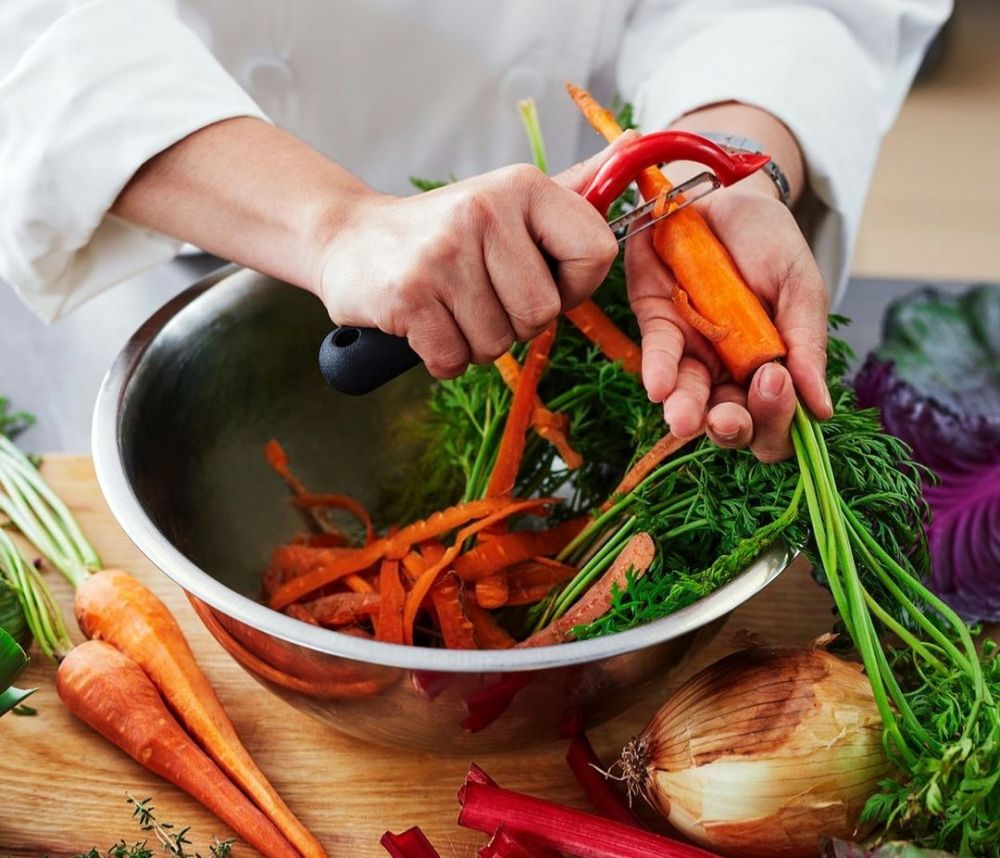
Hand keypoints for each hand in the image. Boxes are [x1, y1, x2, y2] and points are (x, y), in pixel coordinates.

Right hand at [315, 146, 624, 378]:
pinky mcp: (408, 294)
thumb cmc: (442, 233)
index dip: (572, 286)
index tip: (536, 277)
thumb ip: (573, 189)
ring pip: (498, 342)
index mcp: (523, 185)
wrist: (349, 240)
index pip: (597, 255)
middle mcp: (485, 211)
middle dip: (513, 321)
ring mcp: (443, 252)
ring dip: (474, 340)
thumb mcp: (508, 202)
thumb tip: (639, 144)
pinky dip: (441, 356)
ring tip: (448, 305)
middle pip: (544, 312)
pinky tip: (424, 322)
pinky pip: (454, 359)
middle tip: (477, 293)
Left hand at [626, 183, 832, 461]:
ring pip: (688, 399)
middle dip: (732, 427)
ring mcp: (693, 352)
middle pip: (731, 423)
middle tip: (731, 416)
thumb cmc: (769, 244)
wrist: (730, 195)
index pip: (777, 422)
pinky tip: (660, 387)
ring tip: (685, 420)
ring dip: (687, 412)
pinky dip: (659, 372)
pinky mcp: (658, 326)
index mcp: (774, 370)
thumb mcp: (800, 287)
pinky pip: (658, 356)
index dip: (777, 421)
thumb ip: (806, 345)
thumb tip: (820, 410)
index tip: (778, 387)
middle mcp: (730, 372)